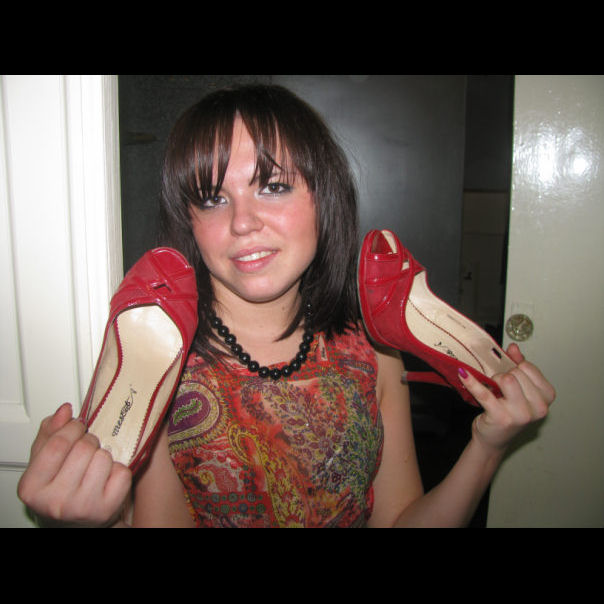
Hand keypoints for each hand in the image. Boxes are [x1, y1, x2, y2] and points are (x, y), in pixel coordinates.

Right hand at [17, 403, 131, 526]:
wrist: (80, 521)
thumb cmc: (62, 486)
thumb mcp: (46, 460)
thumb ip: (51, 432)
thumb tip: (64, 411)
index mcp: (32, 487)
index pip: (58, 443)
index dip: (73, 428)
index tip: (78, 426)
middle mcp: (55, 502)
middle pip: (84, 448)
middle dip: (89, 441)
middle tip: (88, 448)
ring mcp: (82, 507)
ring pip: (104, 458)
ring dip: (104, 456)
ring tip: (96, 465)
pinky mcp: (107, 509)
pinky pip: (122, 472)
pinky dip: (119, 470)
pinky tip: (108, 478)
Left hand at [458, 344, 555, 452]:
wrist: (494, 439)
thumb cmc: (508, 412)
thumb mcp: (519, 389)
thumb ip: (519, 366)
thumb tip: (514, 348)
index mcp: (547, 397)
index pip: (529, 368)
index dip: (515, 368)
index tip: (509, 374)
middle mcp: (539, 408)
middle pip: (516, 373)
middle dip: (503, 374)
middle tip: (498, 385)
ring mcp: (521, 414)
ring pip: (506, 379)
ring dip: (494, 380)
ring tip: (492, 388)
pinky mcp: (501, 417)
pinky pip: (484, 393)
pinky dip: (472, 382)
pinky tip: (463, 374)